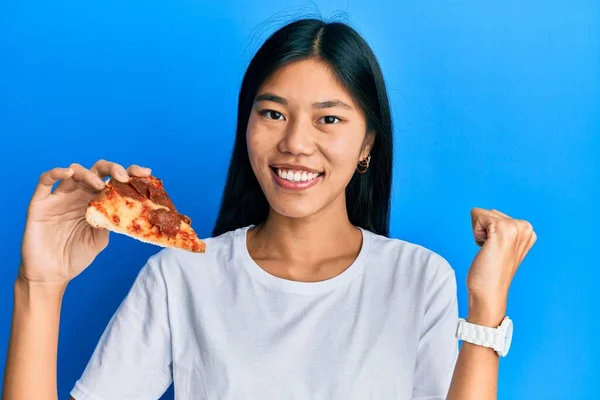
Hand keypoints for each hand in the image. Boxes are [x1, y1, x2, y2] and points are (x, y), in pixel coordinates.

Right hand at [19, 160, 151, 284]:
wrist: (53, 274)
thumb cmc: (76, 255)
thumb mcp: (100, 238)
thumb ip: (110, 222)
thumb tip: (127, 210)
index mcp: (96, 201)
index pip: (113, 180)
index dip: (130, 172)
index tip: (146, 172)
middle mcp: (79, 195)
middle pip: (96, 170)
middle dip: (112, 168)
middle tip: (123, 177)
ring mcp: (60, 197)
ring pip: (74, 171)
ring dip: (89, 173)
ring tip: (99, 185)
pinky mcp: (40, 202)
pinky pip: (45, 180)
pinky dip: (56, 172)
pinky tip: (68, 173)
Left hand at [466, 208, 536, 324]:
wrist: (489, 293)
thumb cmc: (491, 273)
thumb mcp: (502, 246)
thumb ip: (501, 230)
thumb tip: (486, 213)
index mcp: (528, 230)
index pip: (494, 215)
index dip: (488, 233)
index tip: (496, 251)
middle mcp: (525, 227)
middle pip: (487, 212)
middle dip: (483, 231)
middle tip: (492, 253)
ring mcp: (516, 228)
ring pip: (481, 214)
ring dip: (479, 233)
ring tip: (490, 252)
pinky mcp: (503, 229)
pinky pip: (476, 216)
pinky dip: (475, 234)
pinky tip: (485, 250)